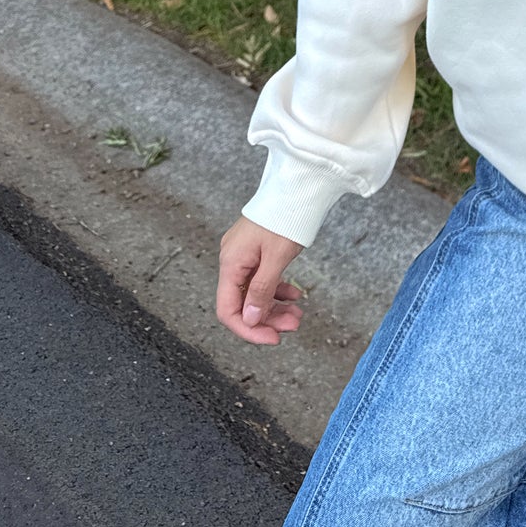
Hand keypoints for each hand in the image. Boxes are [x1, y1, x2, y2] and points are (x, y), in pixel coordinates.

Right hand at [216, 216, 306, 344]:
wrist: (297, 187)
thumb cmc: (286, 216)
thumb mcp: (277, 257)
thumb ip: (262, 290)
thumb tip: (250, 319)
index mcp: (231, 263)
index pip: (228, 310)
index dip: (248, 329)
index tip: (272, 339)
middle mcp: (233, 260)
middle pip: (243, 303)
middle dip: (267, 319)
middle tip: (293, 326)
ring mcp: (244, 255)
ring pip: (255, 293)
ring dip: (274, 307)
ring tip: (297, 315)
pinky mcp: (256, 251)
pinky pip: (262, 279)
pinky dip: (277, 290)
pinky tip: (294, 296)